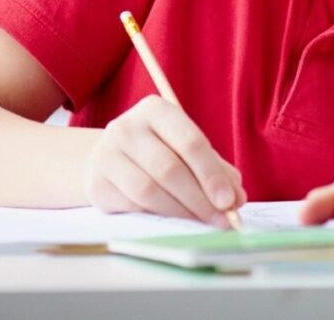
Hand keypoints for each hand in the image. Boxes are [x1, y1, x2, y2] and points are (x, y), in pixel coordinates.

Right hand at [84, 95, 245, 224]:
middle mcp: (127, 127)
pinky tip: (174, 221)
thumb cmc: (158, 150)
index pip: (190, 142)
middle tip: (221, 220)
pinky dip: (158, 217)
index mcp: (155, 110)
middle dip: (200, 199)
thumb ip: (215, 169)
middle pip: (170, 169)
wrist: (108, 158)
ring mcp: (107, 155)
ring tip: (202, 223)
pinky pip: (133, 206)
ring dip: (181, 213)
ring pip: (150, 191)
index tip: (229, 201)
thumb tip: (236, 199)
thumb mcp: (186, 148)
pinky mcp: (96, 183)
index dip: (212, 174)